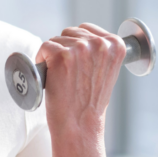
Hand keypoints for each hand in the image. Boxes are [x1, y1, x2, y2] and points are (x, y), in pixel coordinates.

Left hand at [36, 23, 125, 156]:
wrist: (79, 126)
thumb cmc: (90, 103)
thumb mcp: (107, 73)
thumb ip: (101, 53)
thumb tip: (86, 40)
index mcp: (116, 45)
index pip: (87, 30)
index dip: (78, 46)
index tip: (78, 65)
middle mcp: (100, 44)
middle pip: (70, 33)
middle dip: (65, 50)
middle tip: (69, 75)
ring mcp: (80, 49)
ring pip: (56, 40)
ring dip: (53, 56)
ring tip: (62, 78)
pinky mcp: (61, 55)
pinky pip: (44, 47)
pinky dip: (41, 60)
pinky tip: (50, 77)